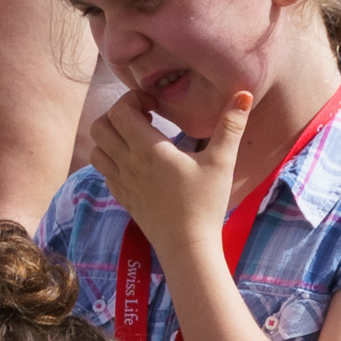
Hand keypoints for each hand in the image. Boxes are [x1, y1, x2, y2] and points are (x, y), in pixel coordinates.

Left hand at [76, 81, 247, 265]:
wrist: (187, 246)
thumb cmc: (205, 204)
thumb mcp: (221, 162)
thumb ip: (230, 126)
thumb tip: (244, 93)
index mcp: (148, 150)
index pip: (119, 111)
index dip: (133, 99)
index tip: (155, 106)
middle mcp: (128, 164)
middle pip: (100, 126)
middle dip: (118, 114)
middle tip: (144, 118)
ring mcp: (121, 182)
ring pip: (96, 149)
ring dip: (111, 137)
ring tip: (138, 138)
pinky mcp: (122, 197)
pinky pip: (104, 170)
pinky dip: (112, 159)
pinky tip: (137, 161)